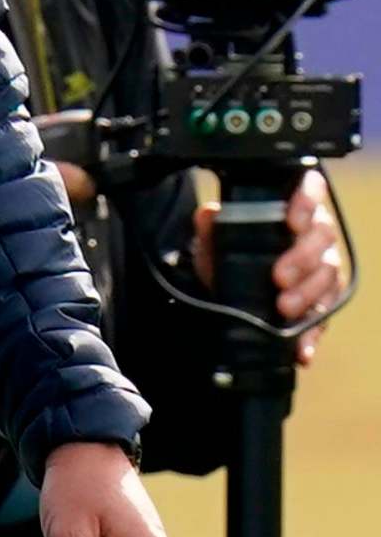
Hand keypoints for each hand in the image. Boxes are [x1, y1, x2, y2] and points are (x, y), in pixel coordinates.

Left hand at [190, 170, 342, 364]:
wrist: (225, 287)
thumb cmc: (229, 254)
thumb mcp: (213, 241)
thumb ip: (210, 226)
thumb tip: (208, 213)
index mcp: (291, 209)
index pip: (309, 190)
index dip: (307, 201)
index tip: (291, 221)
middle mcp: (313, 235)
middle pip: (322, 237)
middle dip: (302, 258)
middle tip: (278, 277)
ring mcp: (323, 267)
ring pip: (328, 275)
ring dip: (308, 293)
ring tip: (284, 309)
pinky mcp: (323, 300)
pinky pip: (326, 314)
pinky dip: (312, 331)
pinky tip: (301, 346)